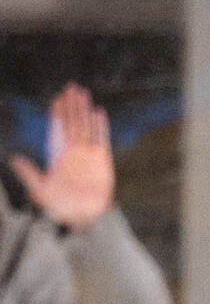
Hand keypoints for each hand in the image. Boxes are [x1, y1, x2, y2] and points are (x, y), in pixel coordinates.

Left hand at [8, 83, 114, 229]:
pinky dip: (101, 127)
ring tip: (84, 93)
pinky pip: (101, 140)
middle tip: (71, 87)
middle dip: (71, 106)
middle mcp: (72, 152)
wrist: (81, 217)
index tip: (56, 100)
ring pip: (86, 127)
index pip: (56, 130)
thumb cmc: (58, 206)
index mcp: (57, 156)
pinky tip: (99, 113)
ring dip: (84, 111)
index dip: (56, 115)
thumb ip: (29, 174)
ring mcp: (87, 155)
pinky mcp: (101, 161)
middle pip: (72, 123)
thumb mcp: (40, 190)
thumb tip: (14, 159)